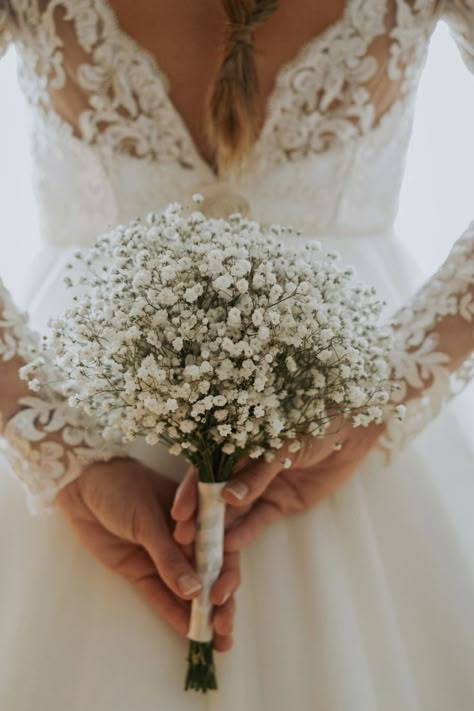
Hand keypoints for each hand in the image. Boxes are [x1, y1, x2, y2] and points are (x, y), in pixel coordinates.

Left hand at [54, 458, 239, 650]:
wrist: (82, 485)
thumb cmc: (122, 487)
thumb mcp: (147, 519)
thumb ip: (169, 556)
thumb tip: (195, 591)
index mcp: (196, 515)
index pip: (220, 547)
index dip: (226, 573)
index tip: (223, 596)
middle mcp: (185, 538)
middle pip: (209, 573)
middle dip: (221, 603)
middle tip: (225, 631)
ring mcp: (163, 556)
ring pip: (188, 590)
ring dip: (202, 615)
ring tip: (216, 643)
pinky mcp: (140, 570)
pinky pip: (160, 595)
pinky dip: (174, 613)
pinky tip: (189, 632)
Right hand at [172, 421, 383, 552]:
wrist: (353, 427)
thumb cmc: (315, 421)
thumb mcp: (283, 443)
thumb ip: (257, 471)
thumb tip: (227, 496)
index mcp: (236, 444)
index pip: (207, 471)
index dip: (192, 491)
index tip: (179, 513)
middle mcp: (243, 467)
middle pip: (216, 496)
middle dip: (200, 519)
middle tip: (183, 541)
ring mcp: (261, 487)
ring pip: (235, 514)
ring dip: (220, 533)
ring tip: (205, 553)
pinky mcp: (280, 503)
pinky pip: (258, 521)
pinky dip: (245, 533)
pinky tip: (231, 546)